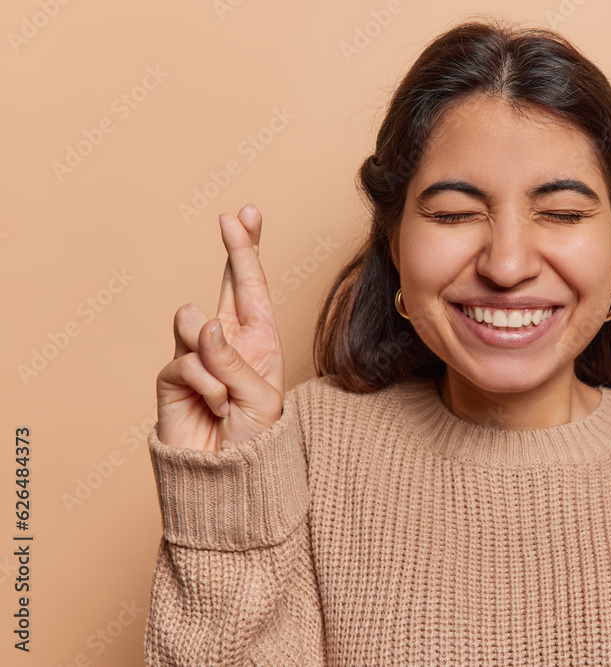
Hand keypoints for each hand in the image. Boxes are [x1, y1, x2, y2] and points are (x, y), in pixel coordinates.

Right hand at [155, 204, 284, 451]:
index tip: (247, 214)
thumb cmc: (253, 440)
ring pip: (193, 321)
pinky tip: (213, 407)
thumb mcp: (260, 399)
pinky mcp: (172, 377)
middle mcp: (228, 343)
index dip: (248, 251)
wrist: (225, 480)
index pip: (253, 290)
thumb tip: (204, 323)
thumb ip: (234, 360)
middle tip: (233, 218)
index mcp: (258, 343)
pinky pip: (184, 363)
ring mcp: (197, 357)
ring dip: (214, 354)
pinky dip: (205, 386)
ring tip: (226, 391)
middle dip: (235, 250)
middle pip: (226, 286)